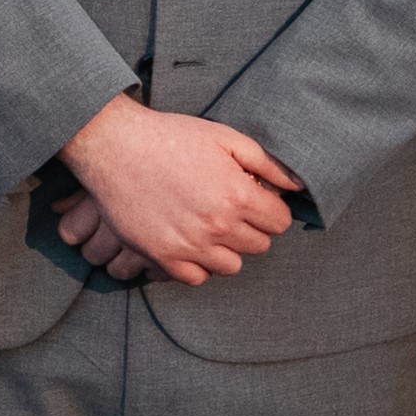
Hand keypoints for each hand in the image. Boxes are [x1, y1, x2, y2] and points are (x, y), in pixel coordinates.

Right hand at [55, 95, 302, 286]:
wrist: (116, 147)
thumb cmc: (172, 137)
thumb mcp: (225, 137)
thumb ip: (267, 163)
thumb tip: (299, 185)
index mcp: (238, 195)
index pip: (279, 222)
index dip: (271, 210)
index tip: (256, 201)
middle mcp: (217, 225)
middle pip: (258, 246)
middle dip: (251, 228)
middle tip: (230, 210)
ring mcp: (190, 245)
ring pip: (230, 266)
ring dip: (226, 249)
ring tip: (210, 227)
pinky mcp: (162, 257)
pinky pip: (196, 278)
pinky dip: (197, 264)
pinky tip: (190, 242)